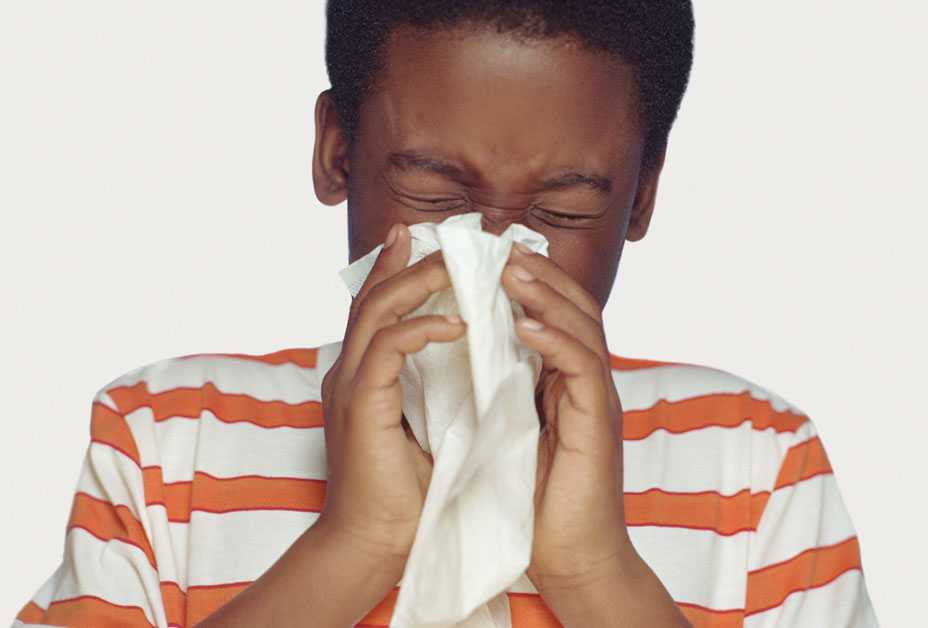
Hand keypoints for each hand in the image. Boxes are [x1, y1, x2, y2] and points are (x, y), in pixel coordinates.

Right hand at [316, 223, 466, 563]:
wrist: (372, 544)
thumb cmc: (403, 494)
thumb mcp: (427, 428)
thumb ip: (437, 391)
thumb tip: (476, 364)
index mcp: (362, 377)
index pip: (378, 309)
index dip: (398, 271)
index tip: (427, 242)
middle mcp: (349, 371)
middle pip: (372, 296)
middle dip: (408, 262)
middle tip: (448, 240)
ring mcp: (349, 384)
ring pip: (377, 310)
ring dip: (417, 282)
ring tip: (457, 267)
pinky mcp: (359, 403)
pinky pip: (388, 347)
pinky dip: (422, 329)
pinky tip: (458, 325)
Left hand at [500, 243, 628, 591]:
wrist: (572, 560)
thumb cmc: (534, 501)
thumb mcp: (507, 432)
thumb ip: (498, 392)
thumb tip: (461, 360)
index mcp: (565, 383)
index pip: (554, 316)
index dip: (528, 283)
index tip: (489, 258)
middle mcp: (586, 383)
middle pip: (574, 308)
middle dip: (539, 274)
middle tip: (502, 246)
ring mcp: (597, 400)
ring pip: (582, 329)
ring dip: (546, 295)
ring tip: (511, 270)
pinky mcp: (598, 423)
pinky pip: (582, 369)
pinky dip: (555, 341)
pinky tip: (526, 324)